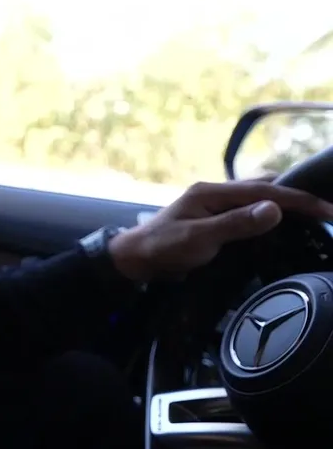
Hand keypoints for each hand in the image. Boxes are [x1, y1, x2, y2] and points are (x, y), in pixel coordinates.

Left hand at [108, 180, 332, 282]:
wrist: (134, 260)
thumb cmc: (162, 248)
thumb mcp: (200, 238)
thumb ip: (236, 224)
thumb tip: (274, 208)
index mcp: (212, 191)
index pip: (264, 190)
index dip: (299, 200)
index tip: (328, 210)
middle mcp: (215, 193)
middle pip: (265, 188)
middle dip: (297, 197)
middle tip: (327, 212)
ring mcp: (214, 206)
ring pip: (258, 198)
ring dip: (284, 205)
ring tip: (313, 217)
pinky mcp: (215, 220)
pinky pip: (249, 211)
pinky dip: (270, 215)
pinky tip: (282, 226)